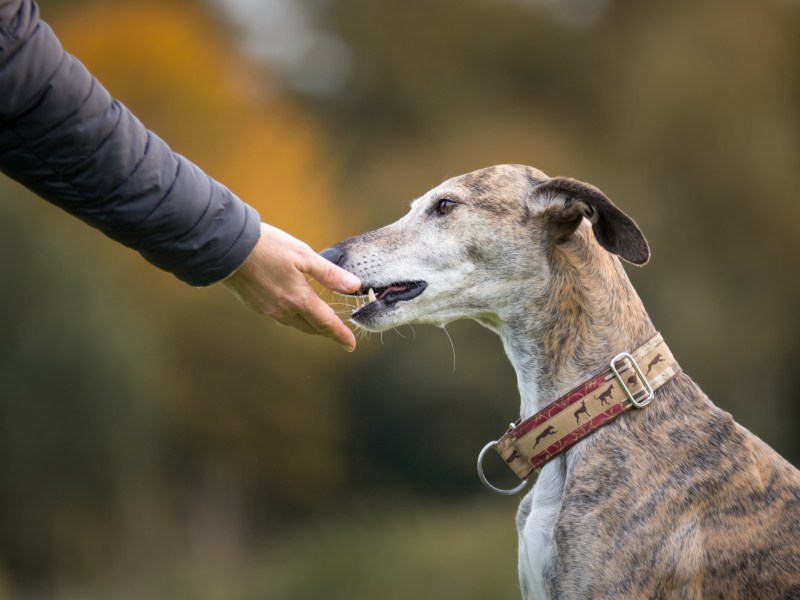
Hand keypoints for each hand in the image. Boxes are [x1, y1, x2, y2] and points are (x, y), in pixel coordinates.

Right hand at [222, 223, 360, 350]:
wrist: (228, 248)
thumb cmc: (267, 247)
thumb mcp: (303, 255)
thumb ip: (329, 273)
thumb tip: (354, 285)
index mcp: (299, 299)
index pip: (326, 323)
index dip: (340, 335)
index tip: (351, 345)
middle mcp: (283, 310)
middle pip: (311, 327)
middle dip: (326, 331)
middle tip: (338, 333)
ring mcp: (267, 310)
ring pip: (295, 323)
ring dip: (309, 324)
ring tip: (319, 320)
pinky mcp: (255, 305)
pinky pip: (280, 317)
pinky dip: (292, 316)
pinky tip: (293, 307)